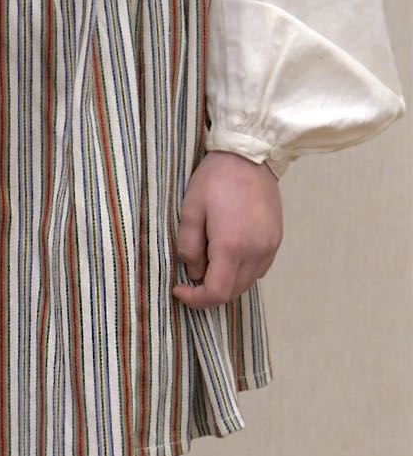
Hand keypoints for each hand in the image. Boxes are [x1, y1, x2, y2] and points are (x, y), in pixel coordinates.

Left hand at [173, 150, 282, 308]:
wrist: (250, 156)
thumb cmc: (215, 179)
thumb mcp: (190, 209)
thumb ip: (189, 246)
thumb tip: (194, 272)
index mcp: (232, 247)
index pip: (216, 292)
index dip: (196, 299)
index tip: (180, 290)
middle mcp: (256, 253)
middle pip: (233, 292)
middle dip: (209, 291)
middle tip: (190, 275)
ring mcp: (270, 248)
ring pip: (247, 283)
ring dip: (226, 281)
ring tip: (207, 259)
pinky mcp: (276, 241)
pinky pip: (258, 269)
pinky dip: (241, 271)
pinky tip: (227, 253)